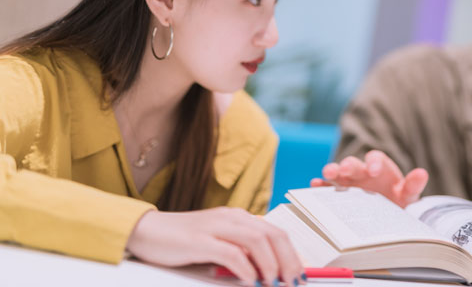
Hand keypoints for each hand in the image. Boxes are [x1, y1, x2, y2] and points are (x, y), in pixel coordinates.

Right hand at [126, 207, 303, 285]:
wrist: (147, 231)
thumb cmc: (183, 241)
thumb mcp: (218, 243)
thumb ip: (240, 252)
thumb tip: (265, 272)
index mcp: (239, 217)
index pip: (275, 232)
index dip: (292, 254)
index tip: (299, 274)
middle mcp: (231, 217)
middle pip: (272, 235)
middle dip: (288, 261)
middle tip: (293, 282)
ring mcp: (216, 226)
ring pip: (257, 241)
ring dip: (271, 265)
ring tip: (274, 284)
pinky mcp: (200, 240)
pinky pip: (231, 254)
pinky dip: (246, 270)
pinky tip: (251, 282)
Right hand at [310, 150, 428, 207]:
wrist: (387, 211)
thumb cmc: (397, 199)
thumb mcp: (407, 194)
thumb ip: (413, 185)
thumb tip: (422, 173)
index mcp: (379, 167)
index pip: (376, 158)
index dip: (373, 162)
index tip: (373, 171)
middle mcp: (361, 170)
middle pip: (354, 163)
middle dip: (349, 165)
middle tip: (346, 170)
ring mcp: (348, 180)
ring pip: (338, 171)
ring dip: (332, 171)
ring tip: (327, 174)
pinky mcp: (338, 190)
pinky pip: (327, 186)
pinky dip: (321, 185)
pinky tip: (314, 185)